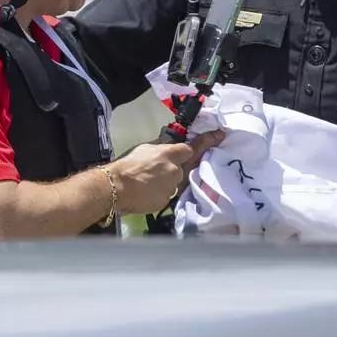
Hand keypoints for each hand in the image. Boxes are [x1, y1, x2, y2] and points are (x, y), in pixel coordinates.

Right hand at [107, 130, 224, 213]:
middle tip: (156, 169)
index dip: (207, 141)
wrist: (116, 187)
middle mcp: (177, 171)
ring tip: (148, 181)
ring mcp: (173, 188)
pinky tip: (147, 191)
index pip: (192, 147)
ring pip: (176, 182)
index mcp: (171, 154)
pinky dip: (161, 191)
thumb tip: (167, 152)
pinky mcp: (167, 201)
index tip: (220, 136)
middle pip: (184, 167)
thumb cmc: (128, 164)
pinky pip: (168, 194)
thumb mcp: (146, 149)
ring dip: (167, 181)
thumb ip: (162, 150)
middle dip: (174, 167)